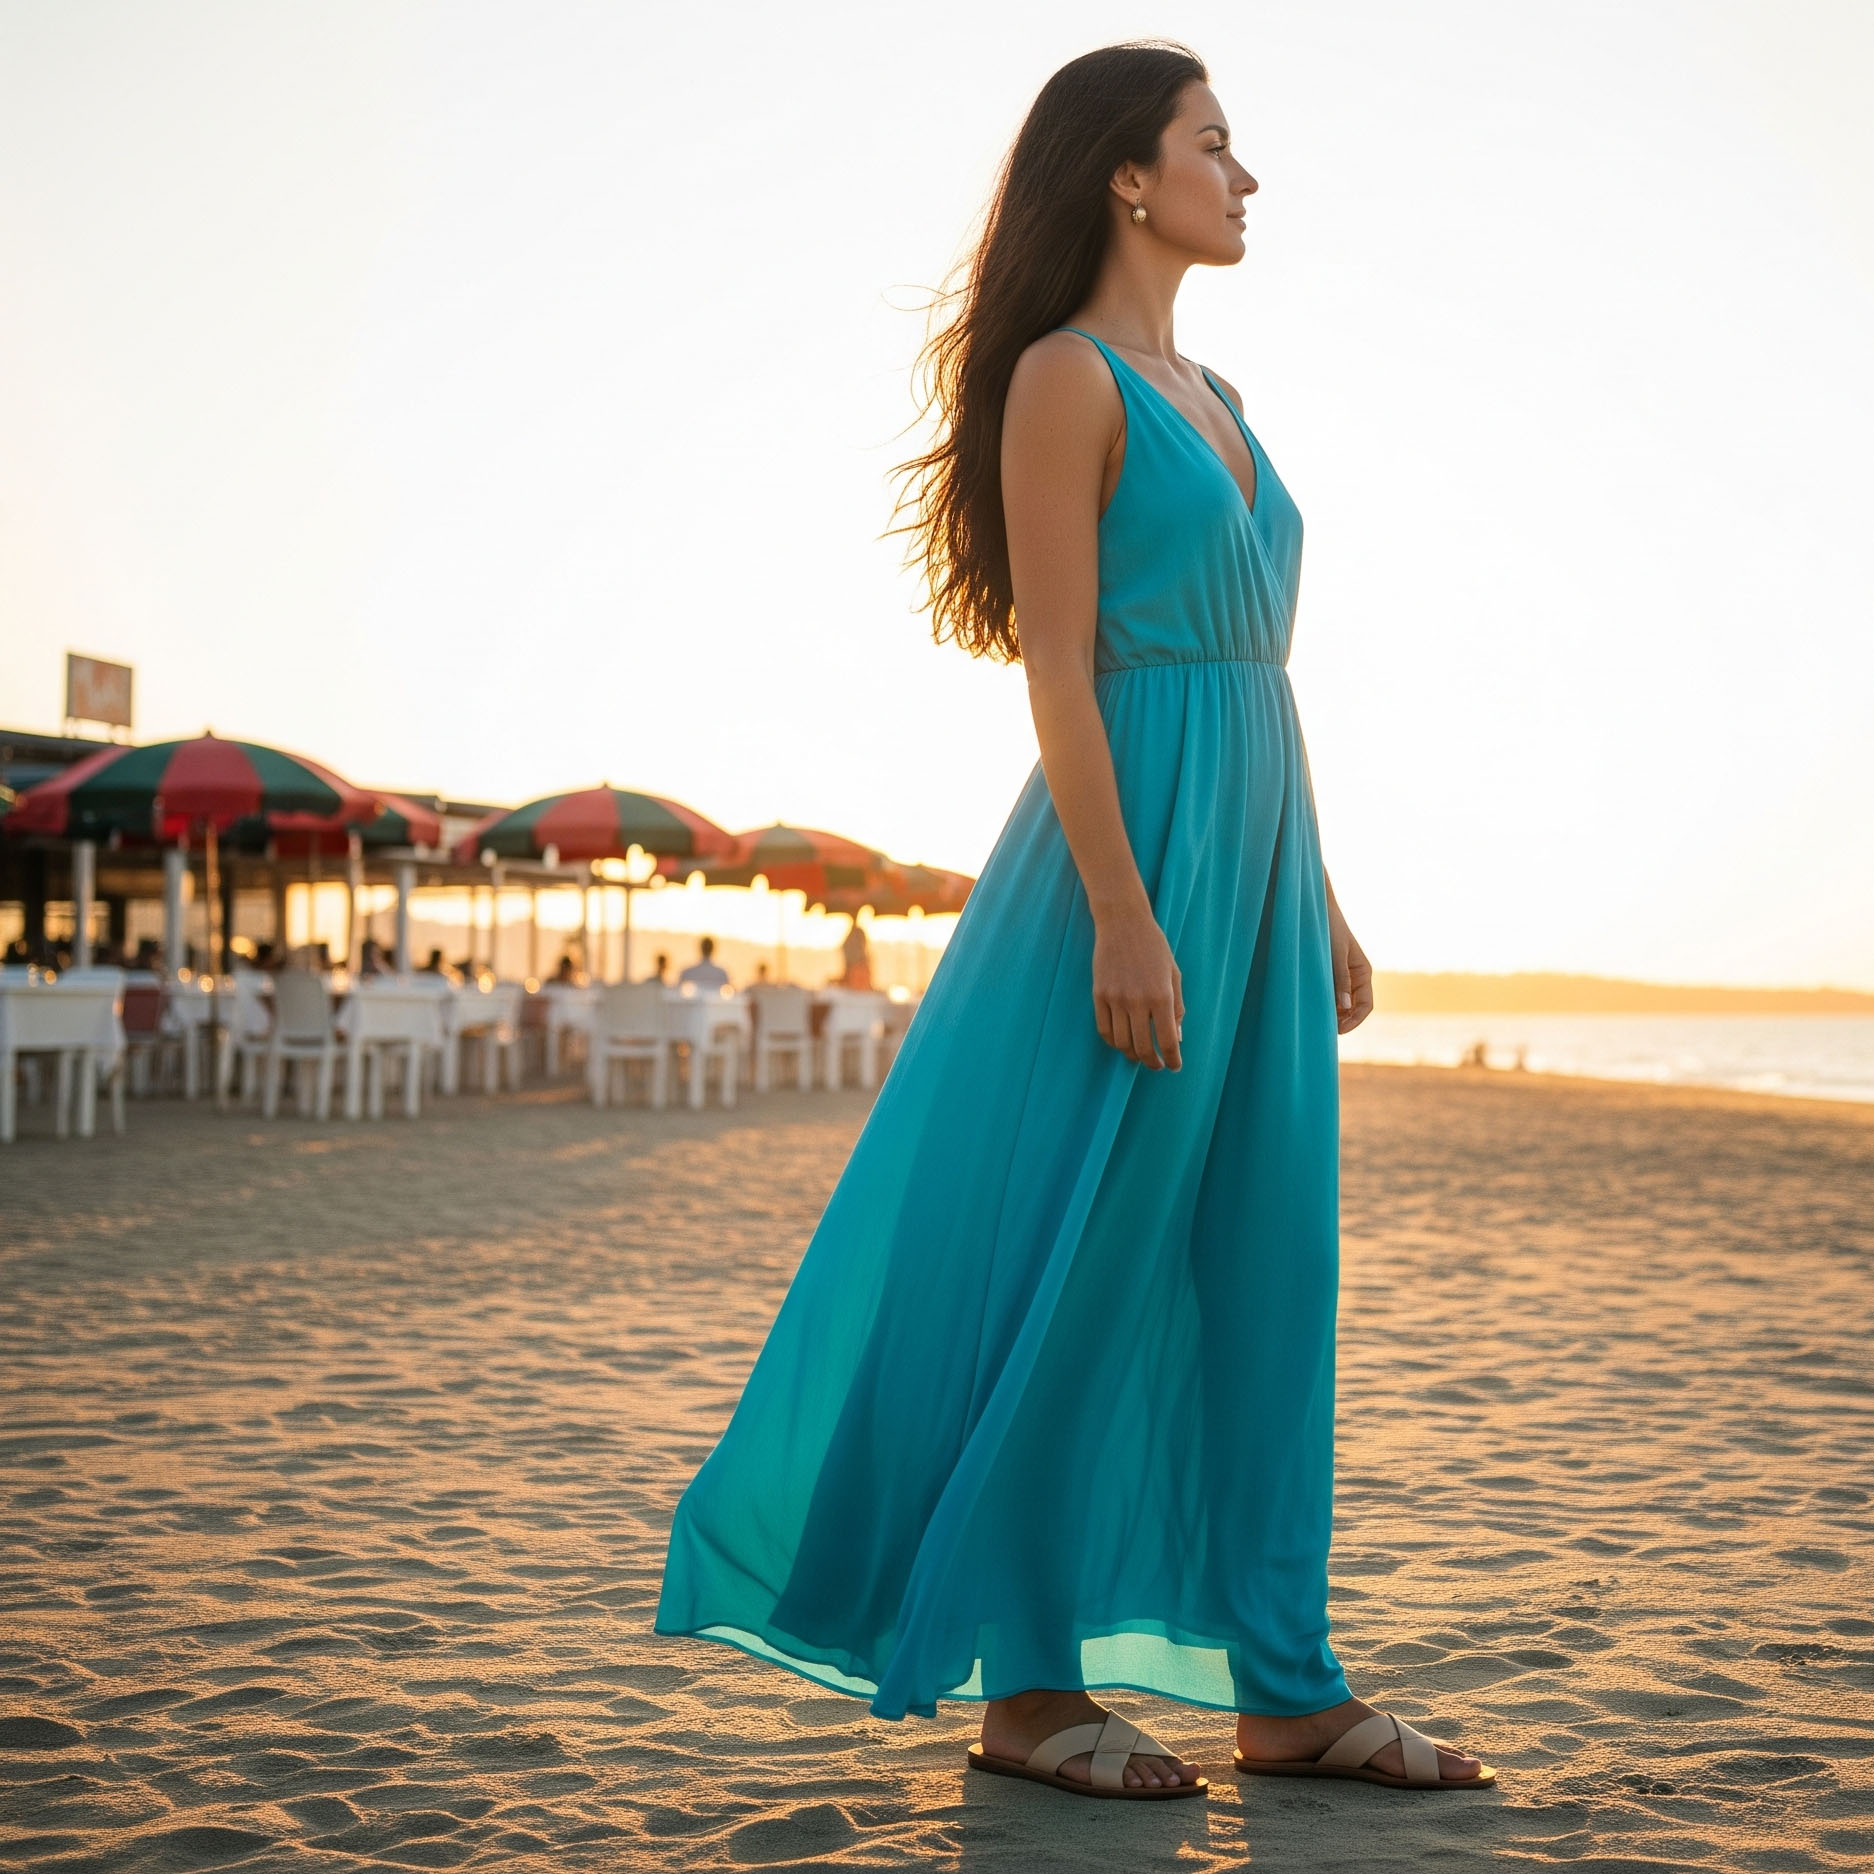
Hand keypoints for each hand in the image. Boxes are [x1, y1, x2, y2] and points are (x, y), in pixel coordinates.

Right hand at [1092, 906, 1183, 1068]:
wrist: (1123, 923)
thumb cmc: (1154, 948)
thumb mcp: (1174, 975)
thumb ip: (1177, 1008)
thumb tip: (1176, 1038)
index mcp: (1162, 996)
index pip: (1167, 1041)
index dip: (1172, 1059)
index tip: (1174, 1066)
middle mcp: (1138, 1001)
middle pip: (1143, 1047)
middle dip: (1152, 1062)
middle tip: (1157, 1065)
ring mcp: (1115, 998)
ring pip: (1121, 1042)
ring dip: (1132, 1054)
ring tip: (1139, 1055)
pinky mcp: (1099, 994)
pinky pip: (1104, 1029)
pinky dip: (1113, 1041)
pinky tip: (1121, 1042)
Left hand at [1326, 885, 1371, 1034]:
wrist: (1314, 907)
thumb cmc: (1328, 927)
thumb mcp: (1335, 954)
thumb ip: (1340, 980)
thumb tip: (1345, 1007)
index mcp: (1363, 972)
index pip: (1365, 1005)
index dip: (1354, 1021)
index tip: (1337, 1030)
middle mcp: (1356, 976)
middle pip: (1354, 1008)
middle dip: (1342, 1020)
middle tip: (1323, 1030)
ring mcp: (1343, 975)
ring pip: (1342, 1003)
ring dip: (1333, 1013)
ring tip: (1317, 1021)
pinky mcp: (1329, 972)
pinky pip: (1331, 994)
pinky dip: (1325, 1003)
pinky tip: (1312, 1007)